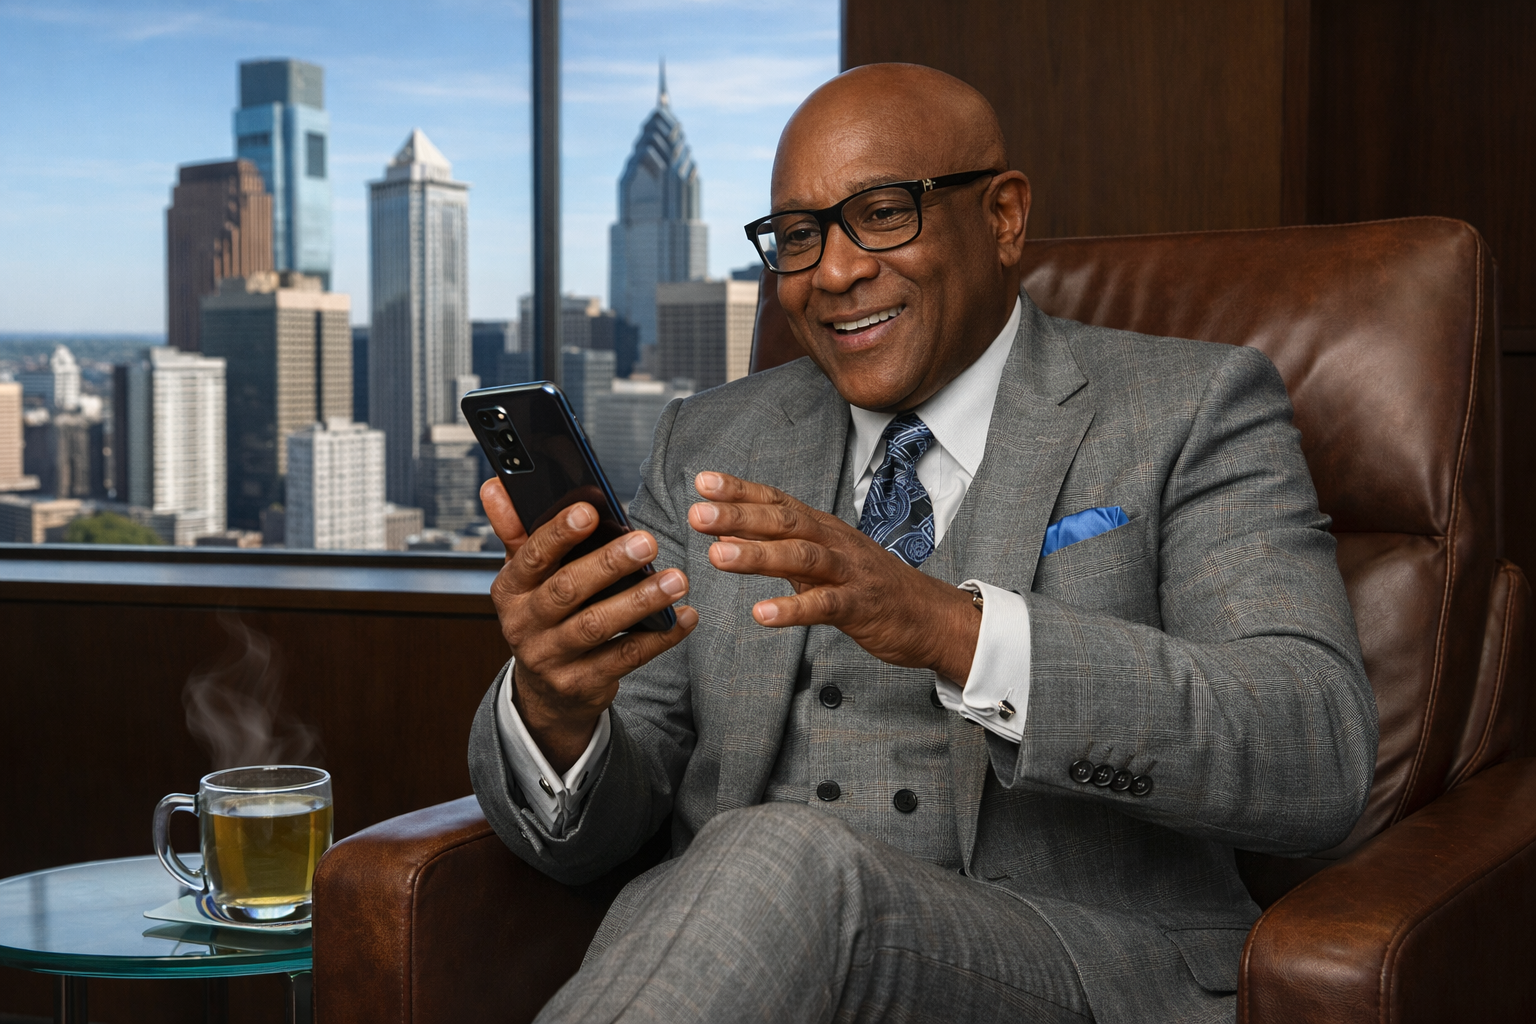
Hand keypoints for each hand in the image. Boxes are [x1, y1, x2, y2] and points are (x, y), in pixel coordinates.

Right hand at [481, 479, 698, 771]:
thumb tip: (494, 485)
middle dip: (608, 565)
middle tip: (648, 543)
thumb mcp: (524, 576)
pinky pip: (625, 658)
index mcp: (510, 589)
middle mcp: (524, 625)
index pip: (532, 556)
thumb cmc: (543, 615)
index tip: (590, 510)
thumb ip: (514, 530)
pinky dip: (660, 637)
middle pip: (567, 591)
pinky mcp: (581, 685)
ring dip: (640, 601)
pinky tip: (685, 617)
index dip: (559, 533)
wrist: (545, 692)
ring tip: (677, 580)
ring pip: (597, 626)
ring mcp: (551, 658)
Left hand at [686, 471, 978, 680]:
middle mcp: (835, 542)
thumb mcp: (820, 562)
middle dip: (739, 516)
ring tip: (718, 556)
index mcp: (822, 528)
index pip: (777, 501)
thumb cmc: (868, 586)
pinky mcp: (861, 606)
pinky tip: (762, 614)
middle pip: (785, 521)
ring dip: (758, 555)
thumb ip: (777, 548)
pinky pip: (824, 606)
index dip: (741, 491)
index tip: (702, 482)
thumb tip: (727, 534)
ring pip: (802, 557)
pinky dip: (793, 608)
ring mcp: (849, 573)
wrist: (930, 616)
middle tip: (698, 514)